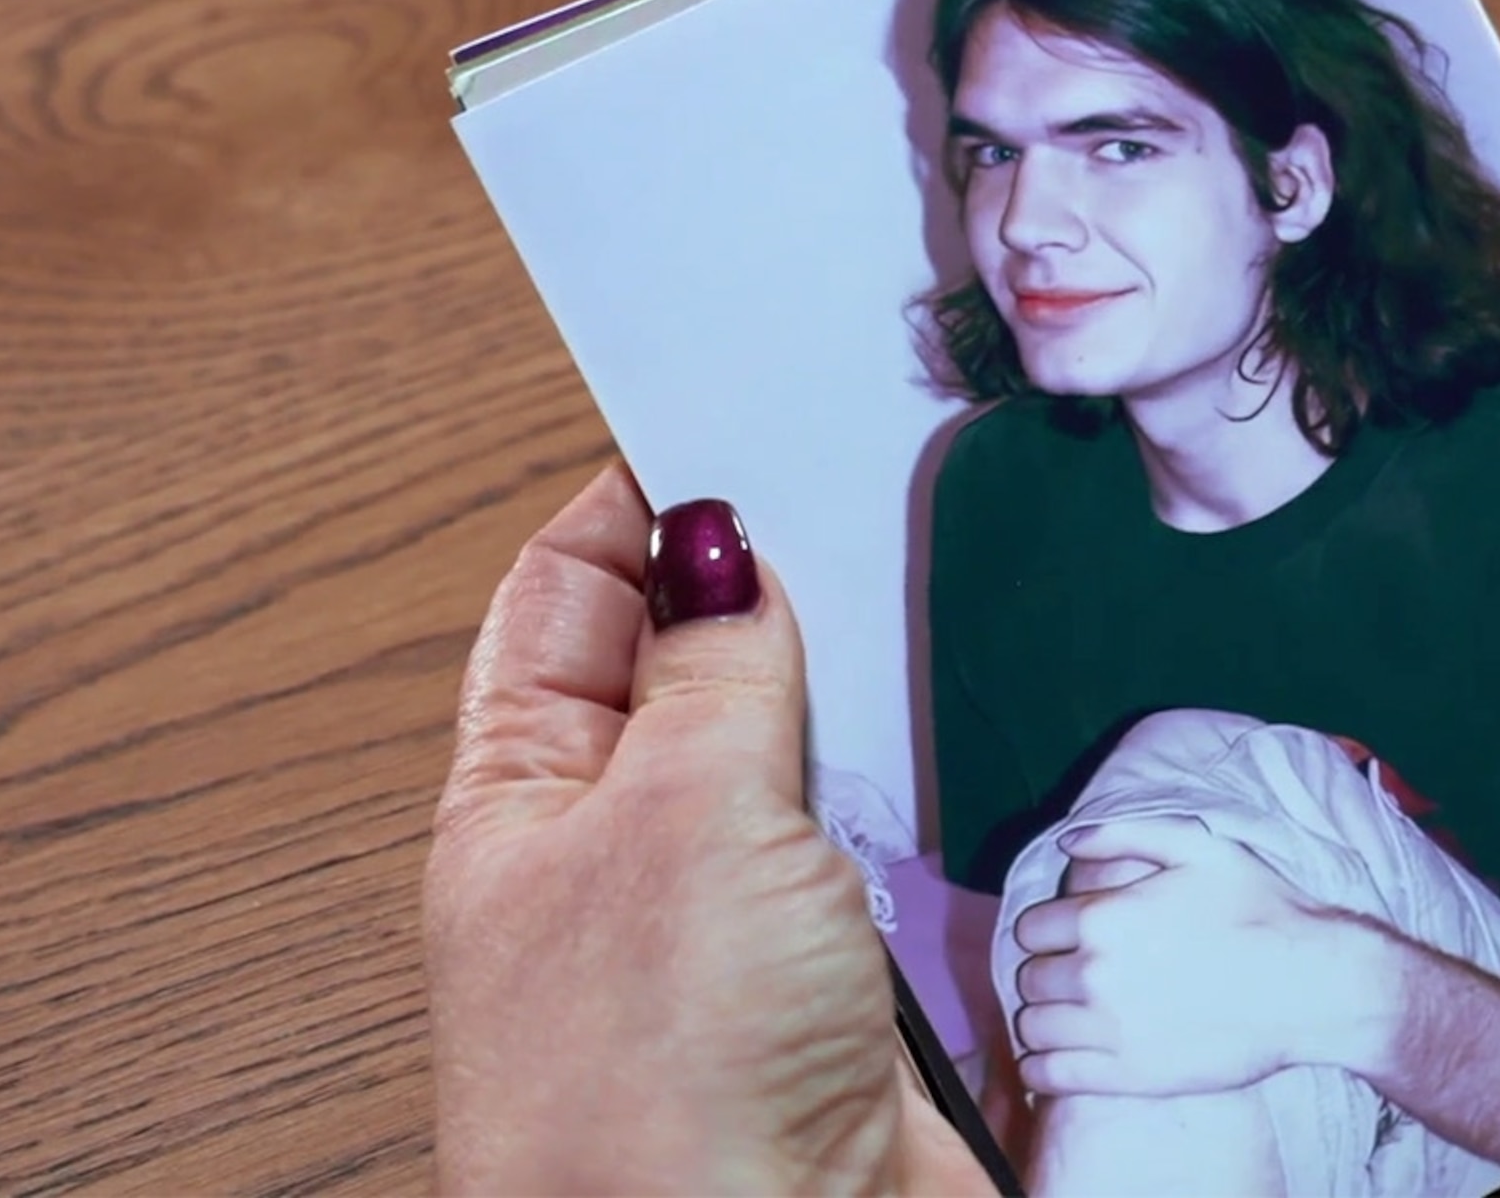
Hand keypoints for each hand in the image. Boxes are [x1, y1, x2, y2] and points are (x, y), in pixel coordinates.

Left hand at [423, 466, 989, 1194]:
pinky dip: (936, 793)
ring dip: (869, 699)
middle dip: (780, 587)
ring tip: (931, 607)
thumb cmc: (650, 1094)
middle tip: (868, 492)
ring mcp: (742, 921)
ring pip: (812, 752)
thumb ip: (711, 668)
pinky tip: (978, 741)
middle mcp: (624, 853)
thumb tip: (716, 543)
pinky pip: (895, 846)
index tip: (738, 406)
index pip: (567, 593)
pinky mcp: (850, 983)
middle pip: (700, 665)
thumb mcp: (677, 816)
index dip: (642, 495)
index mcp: (521, 797)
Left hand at [1006, 817, 1362, 1095]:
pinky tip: (1059, 1058)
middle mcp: (1095, 975)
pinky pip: (1050, 1075)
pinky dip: (1042, 1067)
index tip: (1066, 937)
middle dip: (1046, 973)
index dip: (1048, 930)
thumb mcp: (1199, 848)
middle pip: (1030, 978)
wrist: (1311, 987)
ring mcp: (1109, 1030)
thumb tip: (1066, 838)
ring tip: (1068, 1016)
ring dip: (1042, 1020)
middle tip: (1073, 976)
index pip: (1031, 929)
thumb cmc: (1261, 910)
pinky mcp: (1127, 1076)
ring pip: (1031, 1028)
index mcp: (1103, 918)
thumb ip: (1124, 832)